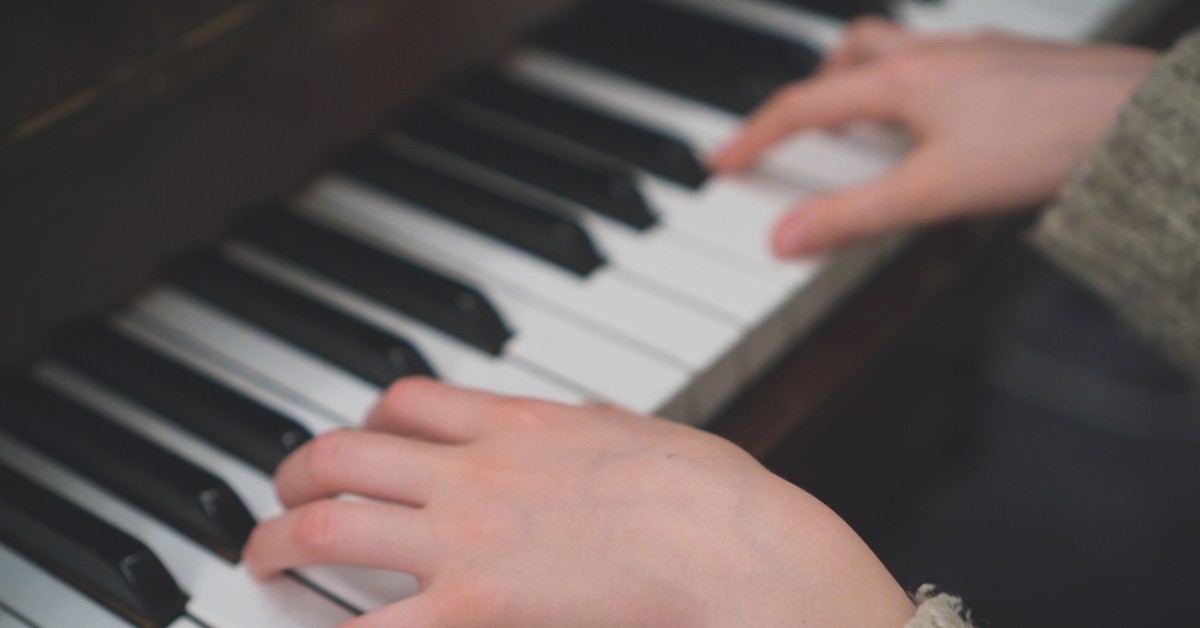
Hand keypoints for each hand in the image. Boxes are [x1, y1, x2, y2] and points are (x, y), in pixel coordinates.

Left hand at [244, 377, 913, 626]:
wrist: (736, 553)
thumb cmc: (715, 500)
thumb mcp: (652, 433)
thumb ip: (600, 426)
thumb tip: (588, 417)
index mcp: (524, 426)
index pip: (413, 400)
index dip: (368, 420)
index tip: (360, 441)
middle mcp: (477, 472)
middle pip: (348, 453)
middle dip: (300, 473)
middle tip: (287, 497)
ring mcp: (466, 539)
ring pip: (330, 523)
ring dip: (280, 538)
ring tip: (265, 557)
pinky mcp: (471, 609)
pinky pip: (366, 625)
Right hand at [712, 17, 1156, 256]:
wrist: (1136, 120)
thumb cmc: (1046, 143)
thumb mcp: (931, 194)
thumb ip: (851, 217)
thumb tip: (786, 238)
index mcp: (901, 82)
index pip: (803, 105)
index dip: (755, 135)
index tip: (723, 157)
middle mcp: (933, 57)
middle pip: (849, 55)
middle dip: (814, 88)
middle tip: (801, 128)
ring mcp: (975, 55)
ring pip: (898, 52)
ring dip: (867, 82)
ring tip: (866, 127)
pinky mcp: (1012, 64)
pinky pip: (943, 63)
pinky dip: (919, 88)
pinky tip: (942, 124)